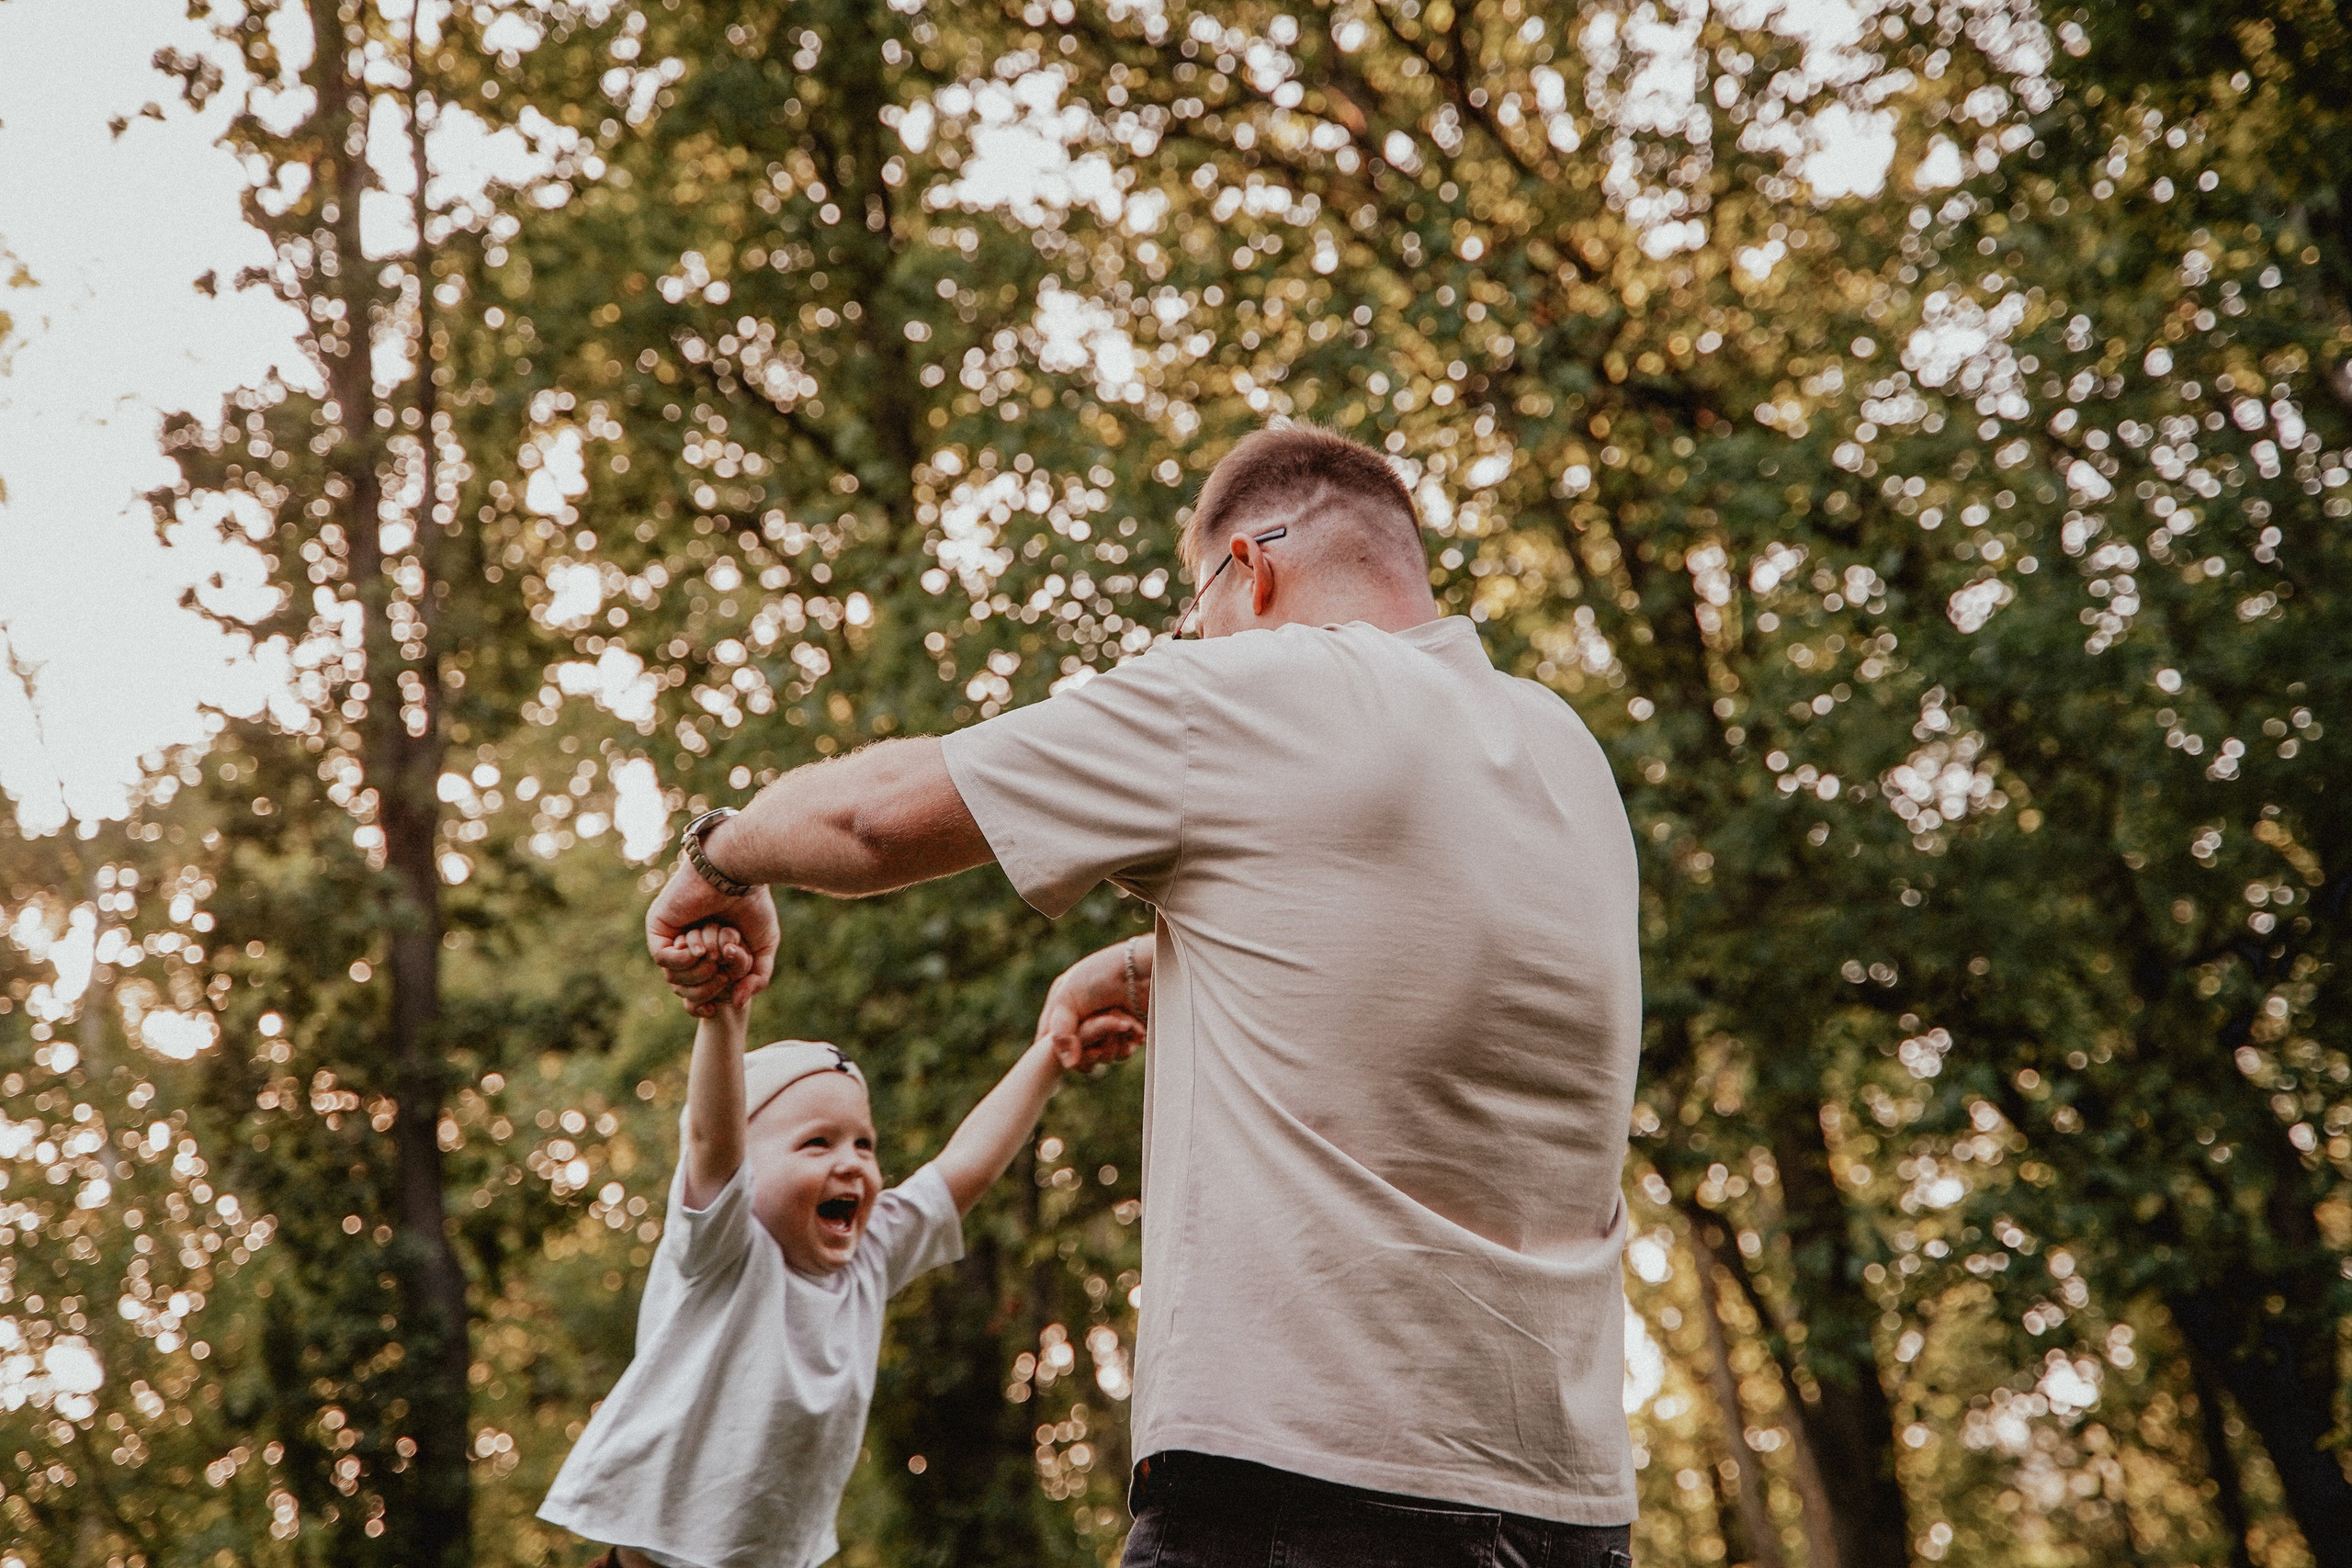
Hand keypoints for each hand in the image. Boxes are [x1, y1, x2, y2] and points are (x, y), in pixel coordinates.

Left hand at [647, 857, 777, 1016]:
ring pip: (673, 976)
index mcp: (710, 952)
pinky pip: (663, 958)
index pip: (700, 990)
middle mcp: (688, 945)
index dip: (709, 1002)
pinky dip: (683, 960)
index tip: (719, 1005)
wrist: (737, 873)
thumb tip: (739, 1003)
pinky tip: (699, 947)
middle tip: (723, 971)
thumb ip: (757, 978)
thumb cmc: (753, 904)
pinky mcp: (659, 926)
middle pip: (686, 989)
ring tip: (714, 951)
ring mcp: (672, 936)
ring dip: (698, 970)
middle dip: (708, 986)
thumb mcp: (763, 948)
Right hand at [1035, 938, 1149, 1070]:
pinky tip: (1134, 1030)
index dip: (1058, 1048)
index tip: (1069, 1052)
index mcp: (1064, 1003)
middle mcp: (1084, 1016)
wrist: (1142, 969)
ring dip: (1111, 1044)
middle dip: (1090, 1046)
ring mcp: (1107, 1025)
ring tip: (1123, 1024)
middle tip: (1100, 1035)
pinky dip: (1126, 1045)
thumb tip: (1069, 1066)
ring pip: (1101, 1055)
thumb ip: (1060, 1034)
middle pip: (1077, 1051)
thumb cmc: (1100, 976)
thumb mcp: (1067, 1000)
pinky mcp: (1128, 1032)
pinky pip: (1121, 1053)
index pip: (1051, 1037)